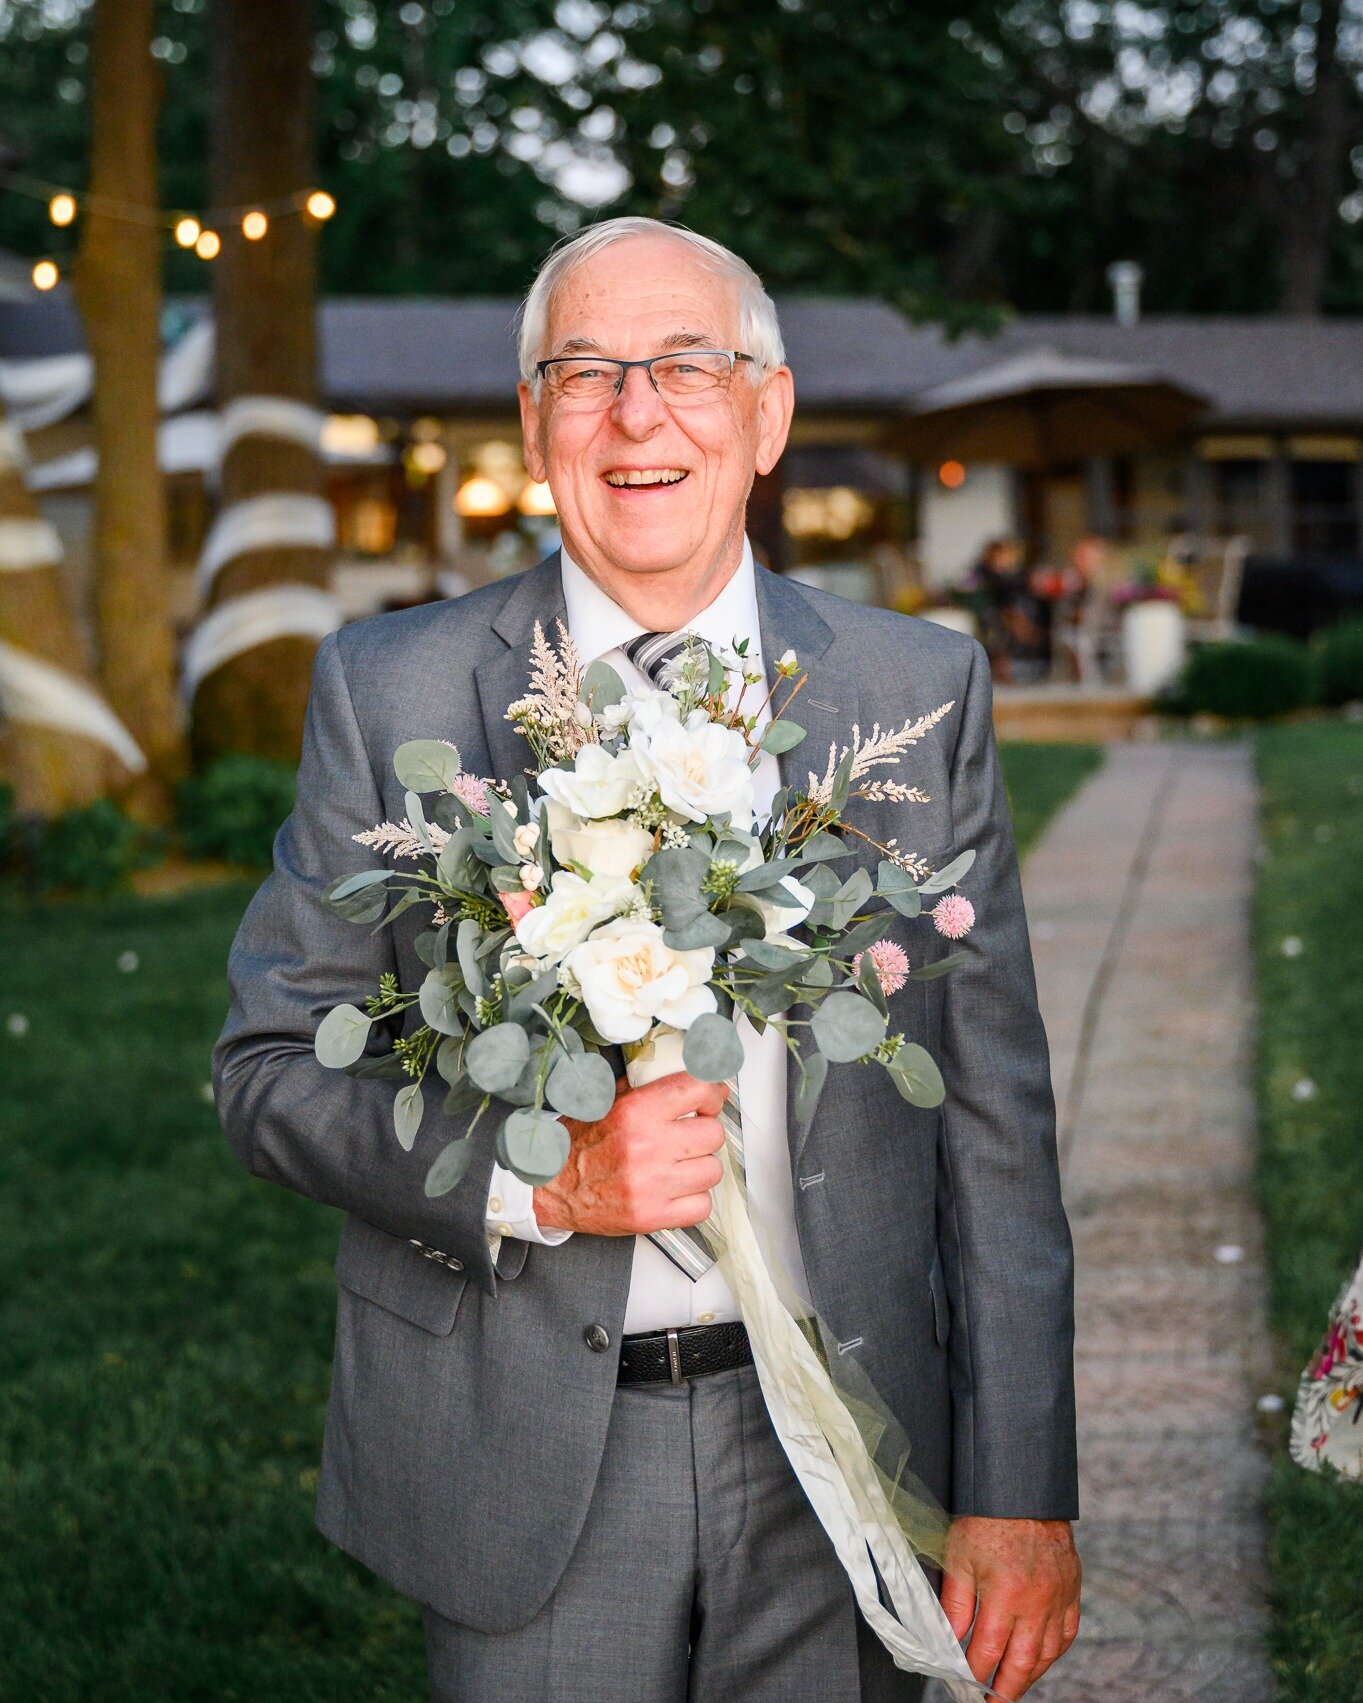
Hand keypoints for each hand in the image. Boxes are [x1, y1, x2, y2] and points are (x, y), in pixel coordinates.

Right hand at [532, 1071, 726, 1236]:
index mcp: (636, 1112)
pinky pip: (702, 1207)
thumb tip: (683, 1072)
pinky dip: (694, 1199)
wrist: (548, 1188)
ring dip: (700, 1167)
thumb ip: (643, 1086)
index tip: (709, 1100)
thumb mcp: (604, 1102)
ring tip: (681, 1165)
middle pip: (713, 1134)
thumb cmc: (576, 1145)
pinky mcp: (652, 1216)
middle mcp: (647, 1146)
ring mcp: (652, 1185)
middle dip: (704, 1132)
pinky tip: (676, 1190)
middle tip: (690, 1135)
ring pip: (712, 1171)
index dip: (711, 1093)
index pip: (699, 1089)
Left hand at [939, 1517, 1080, 1698]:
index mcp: (1006, 1595)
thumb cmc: (986, 1519)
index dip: (974, 1672)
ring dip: (1030, 1676)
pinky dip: (1055, 1651)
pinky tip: (1043, 1659)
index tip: (964, 1684)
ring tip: (1014, 1688)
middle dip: (1005, 1689)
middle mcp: (1037, 1602)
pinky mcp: (1072, 1588)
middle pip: (1022, 1662)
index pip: (988, 1651)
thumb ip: (955, 1604)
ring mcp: (1058, 1597)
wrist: (1022, 1488)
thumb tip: (949, 1641)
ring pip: (1047, 1653)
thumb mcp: (958, 1557)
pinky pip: (1068, 1632)